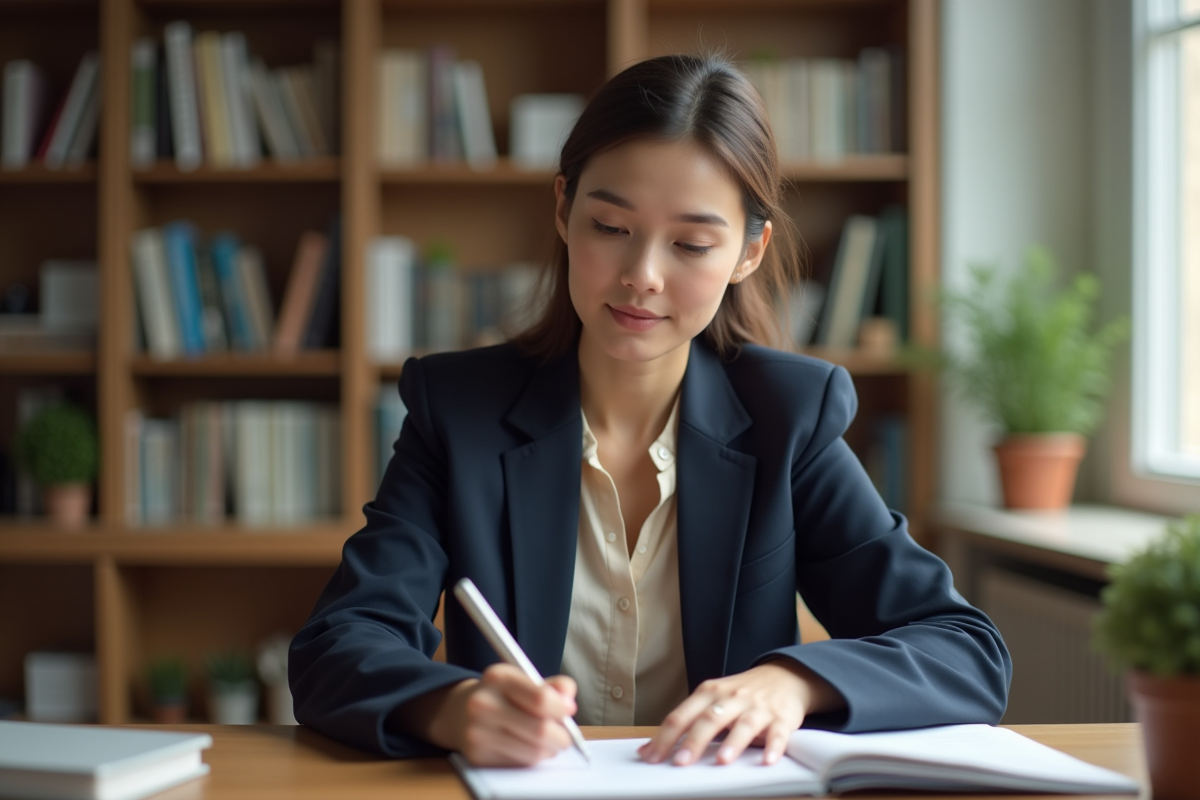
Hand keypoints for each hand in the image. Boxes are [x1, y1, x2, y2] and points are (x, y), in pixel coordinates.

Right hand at [441, 664, 578, 766]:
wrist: (460, 711)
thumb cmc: (502, 695)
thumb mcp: (524, 680)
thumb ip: (554, 686)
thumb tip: (569, 704)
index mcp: (497, 677)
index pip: (540, 698)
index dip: (561, 709)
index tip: (569, 711)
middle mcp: (483, 703)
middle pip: (540, 730)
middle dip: (562, 736)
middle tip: (566, 736)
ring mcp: (477, 732)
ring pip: (532, 751)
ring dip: (549, 750)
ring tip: (549, 742)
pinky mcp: (476, 756)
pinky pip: (519, 763)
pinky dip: (532, 758)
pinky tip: (529, 748)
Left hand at [638, 660, 840, 766]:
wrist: (784, 676)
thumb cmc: (741, 694)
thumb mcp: (712, 700)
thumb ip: (685, 722)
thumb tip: (649, 748)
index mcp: (709, 693)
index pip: (682, 715)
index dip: (665, 737)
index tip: (652, 757)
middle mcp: (732, 698)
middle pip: (709, 719)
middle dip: (694, 741)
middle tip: (680, 762)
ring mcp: (757, 708)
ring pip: (744, 725)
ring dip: (733, 743)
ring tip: (722, 761)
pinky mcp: (781, 718)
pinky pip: (778, 733)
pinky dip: (773, 746)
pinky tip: (767, 760)